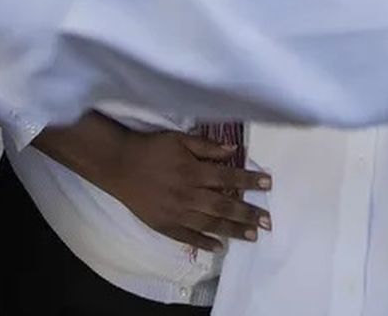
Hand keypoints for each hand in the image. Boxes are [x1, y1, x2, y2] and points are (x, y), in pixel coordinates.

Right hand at [104, 129, 271, 252]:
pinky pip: (188, 237)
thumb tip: (233, 150)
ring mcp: (177, 212)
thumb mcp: (179, 139)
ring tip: (253, 235)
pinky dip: (204, 243)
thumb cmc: (151, 148)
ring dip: (233, 230)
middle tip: (268, 220)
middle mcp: (188, 194)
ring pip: (210, 223)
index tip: (268, 184)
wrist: (119, 165)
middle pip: (224, 204)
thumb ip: (206, 146)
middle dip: (248, 212)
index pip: (228, 176)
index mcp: (193, 171)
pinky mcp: (165, 225)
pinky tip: (220, 248)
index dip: (249, 179)